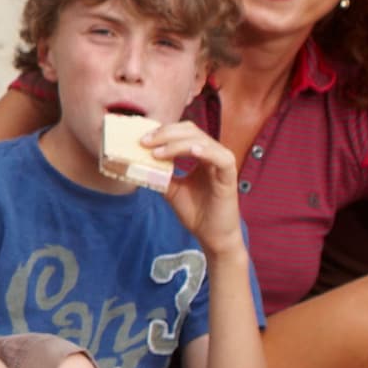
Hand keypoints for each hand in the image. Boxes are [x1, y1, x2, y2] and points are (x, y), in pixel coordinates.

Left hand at [141, 118, 242, 241]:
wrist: (211, 236)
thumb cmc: (196, 212)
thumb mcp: (171, 189)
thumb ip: (160, 174)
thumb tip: (138, 163)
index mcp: (201, 154)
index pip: (182, 132)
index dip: (162, 132)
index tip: (142, 140)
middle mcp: (213, 154)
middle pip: (190, 131)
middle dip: (165, 133)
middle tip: (145, 142)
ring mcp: (222, 163)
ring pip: (201, 141)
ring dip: (177, 144)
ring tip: (157, 153)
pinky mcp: (229, 176)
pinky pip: (220, 158)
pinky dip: (206, 152)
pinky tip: (192, 151)